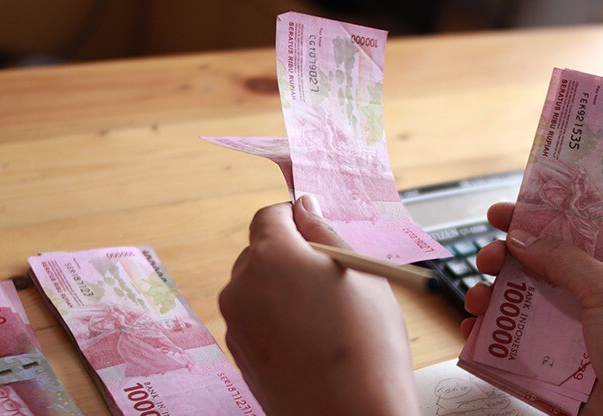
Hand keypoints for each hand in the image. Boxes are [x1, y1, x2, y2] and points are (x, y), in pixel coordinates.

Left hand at [219, 196, 419, 415]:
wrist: (351, 415)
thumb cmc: (366, 343)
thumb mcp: (359, 271)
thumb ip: (324, 231)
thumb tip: (304, 207)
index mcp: (271, 256)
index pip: (270, 216)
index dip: (296, 219)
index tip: (318, 232)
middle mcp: (242, 286)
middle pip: (260, 253)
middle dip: (290, 258)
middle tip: (330, 281)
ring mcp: (237, 324)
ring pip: (257, 289)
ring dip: (283, 292)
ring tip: (325, 321)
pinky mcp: (239, 355)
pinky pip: (255, 321)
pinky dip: (276, 323)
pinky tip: (310, 343)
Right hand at [462, 202, 602, 414]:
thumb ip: (566, 260)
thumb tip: (524, 239)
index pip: (570, 235)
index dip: (534, 220)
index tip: (500, 213)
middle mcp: (591, 302)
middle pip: (536, 270)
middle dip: (505, 261)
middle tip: (487, 259)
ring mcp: (571, 336)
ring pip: (520, 309)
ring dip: (492, 299)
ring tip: (478, 300)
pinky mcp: (556, 370)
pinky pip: (514, 349)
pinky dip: (490, 340)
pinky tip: (475, 334)